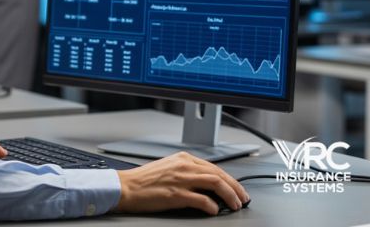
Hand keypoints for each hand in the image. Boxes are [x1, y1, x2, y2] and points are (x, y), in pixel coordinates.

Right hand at [114, 152, 249, 215]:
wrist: (126, 187)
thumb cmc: (144, 180)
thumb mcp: (169, 168)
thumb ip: (187, 172)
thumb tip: (207, 184)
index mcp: (183, 159)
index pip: (214, 167)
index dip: (230, 179)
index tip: (237, 189)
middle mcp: (184, 166)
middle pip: (219, 174)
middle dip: (235, 187)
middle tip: (243, 198)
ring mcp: (181, 179)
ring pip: (215, 183)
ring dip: (229, 195)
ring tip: (235, 204)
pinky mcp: (176, 194)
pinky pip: (201, 199)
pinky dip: (212, 206)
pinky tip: (214, 211)